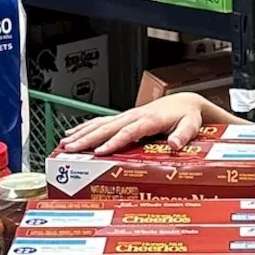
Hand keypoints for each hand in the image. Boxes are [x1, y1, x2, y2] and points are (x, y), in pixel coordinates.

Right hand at [60, 92, 206, 154]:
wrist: (183, 103)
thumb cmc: (186, 116)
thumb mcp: (190, 126)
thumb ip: (183, 135)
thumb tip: (175, 144)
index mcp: (149, 119)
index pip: (128, 132)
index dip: (113, 142)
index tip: (99, 151)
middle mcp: (134, 116)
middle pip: (107, 128)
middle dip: (87, 138)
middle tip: (71, 149)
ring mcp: (127, 116)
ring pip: (100, 124)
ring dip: (81, 134)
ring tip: (64, 144)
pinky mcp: (123, 118)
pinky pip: (101, 122)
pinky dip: (85, 128)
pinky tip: (72, 135)